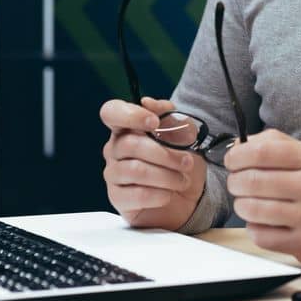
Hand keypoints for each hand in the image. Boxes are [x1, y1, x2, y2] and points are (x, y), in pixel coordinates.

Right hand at [99, 97, 205, 229]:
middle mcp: (115, 149)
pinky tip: (168, 194)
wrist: (189, 197)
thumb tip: (149, 103)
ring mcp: (113, 173)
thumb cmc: (182, 162)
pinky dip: (159, 194)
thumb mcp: (186, 136)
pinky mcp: (117, 198)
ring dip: (166, 176)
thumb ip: (171, 116)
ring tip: (182, 181)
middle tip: (187, 162)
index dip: (130, 115)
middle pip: (130, 144)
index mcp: (127, 128)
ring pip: (136, 170)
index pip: (111, 112)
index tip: (154, 122)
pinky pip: (136, 194)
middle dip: (165, 154)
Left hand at [224, 130, 300, 270]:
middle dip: (236, 181)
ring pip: (253, 209)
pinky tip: (263, 222)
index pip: (263, 152)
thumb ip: (281, 144)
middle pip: (253, 181)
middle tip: (237, 182)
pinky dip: (255, 228)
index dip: (238, 156)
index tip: (232, 159)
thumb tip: (242, 145)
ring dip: (242, 205)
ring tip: (247, 202)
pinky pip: (262, 236)